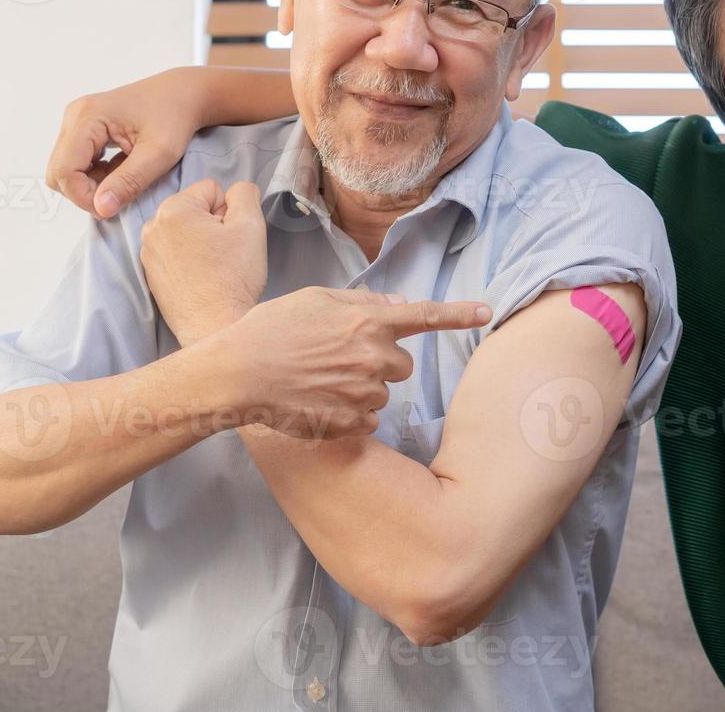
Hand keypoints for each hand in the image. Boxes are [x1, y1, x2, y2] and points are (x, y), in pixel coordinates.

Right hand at [46, 69, 203, 219]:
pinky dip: (95, 174)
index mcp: (88, 117)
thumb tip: (101, 208)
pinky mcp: (83, 128)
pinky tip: (121, 170)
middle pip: (58, 171)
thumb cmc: (176, 117)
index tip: (112, 208)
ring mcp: (76, 121)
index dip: (83, 197)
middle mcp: (74, 115)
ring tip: (125, 179)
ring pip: (65, 168)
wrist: (182, 94)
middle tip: (120, 197)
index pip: (64, 170)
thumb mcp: (160, 153)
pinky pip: (76, 161)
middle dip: (84, 192)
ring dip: (91, 184)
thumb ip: (129, 181)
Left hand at [140, 180, 267, 347]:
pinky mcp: (150, 274)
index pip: (211, 189)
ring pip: (185, 231)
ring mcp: (148, 253)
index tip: (232, 236)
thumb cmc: (234, 277)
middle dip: (212, 224)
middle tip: (225, 252)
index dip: (229, 210)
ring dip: (200, 241)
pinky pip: (174, 253)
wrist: (216, 325)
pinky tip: (202, 278)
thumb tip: (236, 191)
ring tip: (214, 267)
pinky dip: (189, 260)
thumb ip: (244, 194)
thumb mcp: (251, 225)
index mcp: (174, 209)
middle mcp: (152, 227)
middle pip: (194, 209)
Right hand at [204, 288, 492, 440]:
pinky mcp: (353, 423)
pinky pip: (367, 420)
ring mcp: (365, 393)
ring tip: (319, 381)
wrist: (236, 375)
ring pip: (382, 393)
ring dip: (361, 389)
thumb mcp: (315, 300)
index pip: (424, 316)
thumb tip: (400, 305)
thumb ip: (363, 303)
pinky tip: (318, 403)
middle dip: (380, 362)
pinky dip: (349, 415)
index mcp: (368, 322)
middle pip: (401, 364)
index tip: (488, 311)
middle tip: (339, 359)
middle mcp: (374, 357)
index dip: (459, 314)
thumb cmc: (270, 330)